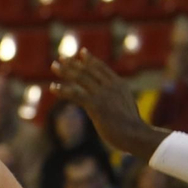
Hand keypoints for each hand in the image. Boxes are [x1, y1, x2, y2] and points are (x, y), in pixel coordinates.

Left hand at [51, 50, 166, 160]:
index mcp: (119, 85)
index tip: (82, 53)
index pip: (102, 68)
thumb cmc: (132, 127)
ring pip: (81, 78)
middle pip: (89, 70)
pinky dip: (63, 90)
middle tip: (61, 57)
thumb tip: (116, 105)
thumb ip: (120, 101)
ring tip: (54, 66)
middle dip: (74, 63)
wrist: (135, 134)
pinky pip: (75, 95)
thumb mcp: (127, 108)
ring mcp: (103, 94)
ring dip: (66, 71)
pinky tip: (53, 88)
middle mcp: (110, 86)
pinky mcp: (95, 105)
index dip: (91, 60)